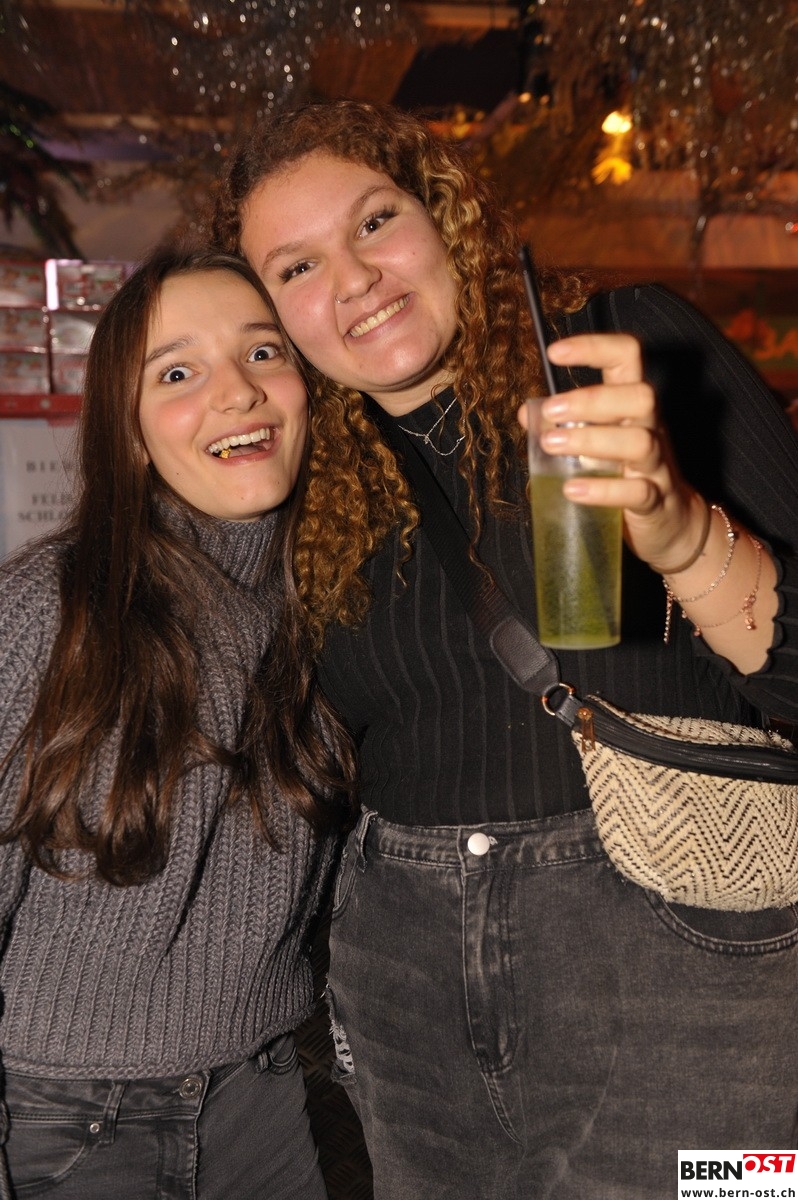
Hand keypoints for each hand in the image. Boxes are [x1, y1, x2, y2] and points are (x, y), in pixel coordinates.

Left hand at [517, 332, 702, 571]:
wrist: (672, 525)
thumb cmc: (627, 476)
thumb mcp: (596, 445)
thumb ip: (563, 428)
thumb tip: (527, 413)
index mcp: (633, 406)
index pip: (627, 357)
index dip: (595, 347)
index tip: (555, 353)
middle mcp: (651, 428)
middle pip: (640, 396)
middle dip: (592, 399)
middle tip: (550, 412)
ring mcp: (658, 465)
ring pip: (640, 442)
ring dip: (590, 440)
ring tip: (551, 446)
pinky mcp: (656, 502)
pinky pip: (637, 492)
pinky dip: (602, 490)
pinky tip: (572, 489)